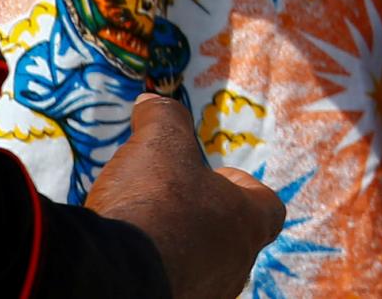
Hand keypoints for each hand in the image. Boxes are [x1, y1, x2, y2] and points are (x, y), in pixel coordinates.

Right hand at [83, 95, 283, 298]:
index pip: (269, 207)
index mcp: (248, 221)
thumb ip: (162, 118)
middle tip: (173, 206)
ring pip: (202, 270)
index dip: (244, 189)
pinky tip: (128, 261)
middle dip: (205, 221)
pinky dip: (156, 275)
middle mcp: (236, 265)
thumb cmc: (153, 203)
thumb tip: (151, 101)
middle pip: (233, 241)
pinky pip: (172, 289)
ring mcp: (206, 295)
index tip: (217, 177)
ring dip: (180, 251)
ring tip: (145, 235)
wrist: (112, 276)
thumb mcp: (159, 143)